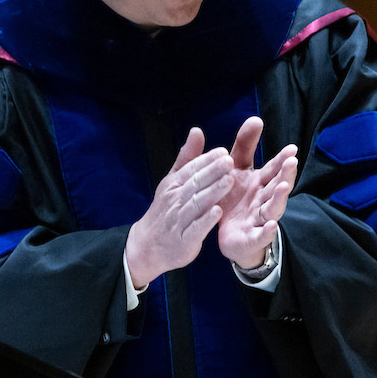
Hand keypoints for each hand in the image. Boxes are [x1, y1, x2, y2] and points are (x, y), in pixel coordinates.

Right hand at [126, 127, 231, 287]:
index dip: (207, 160)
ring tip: (229, 181)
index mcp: (173, 184)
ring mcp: (178, 221)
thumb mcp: (172, 182)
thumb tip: (197, 131)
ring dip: (212, 192)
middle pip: (195, 184)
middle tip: (230, 162)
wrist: (146, 246)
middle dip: (212, 172)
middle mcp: (174, 200)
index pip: (191, 169)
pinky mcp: (184, 241)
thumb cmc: (166, 210)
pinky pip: (195, 229)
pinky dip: (205, 221)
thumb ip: (187, 158)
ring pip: (196, 204)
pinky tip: (217, 212)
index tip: (224, 152)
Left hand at [216, 116, 297, 268]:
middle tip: (292, 162)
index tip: (292, 148)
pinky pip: (260, 235)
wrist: (230, 235)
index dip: (282, 159)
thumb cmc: (236, 198)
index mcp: (260, 182)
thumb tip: (256, 118)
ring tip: (284, 187)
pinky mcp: (252, 237)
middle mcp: (263, 199)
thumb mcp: (237, 169)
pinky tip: (270, 225)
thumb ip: (245, 146)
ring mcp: (259, 219)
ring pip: (272, 208)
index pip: (273, 169)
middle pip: (277, 186)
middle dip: (285, 174)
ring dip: (279, 198)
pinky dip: (266, 231)